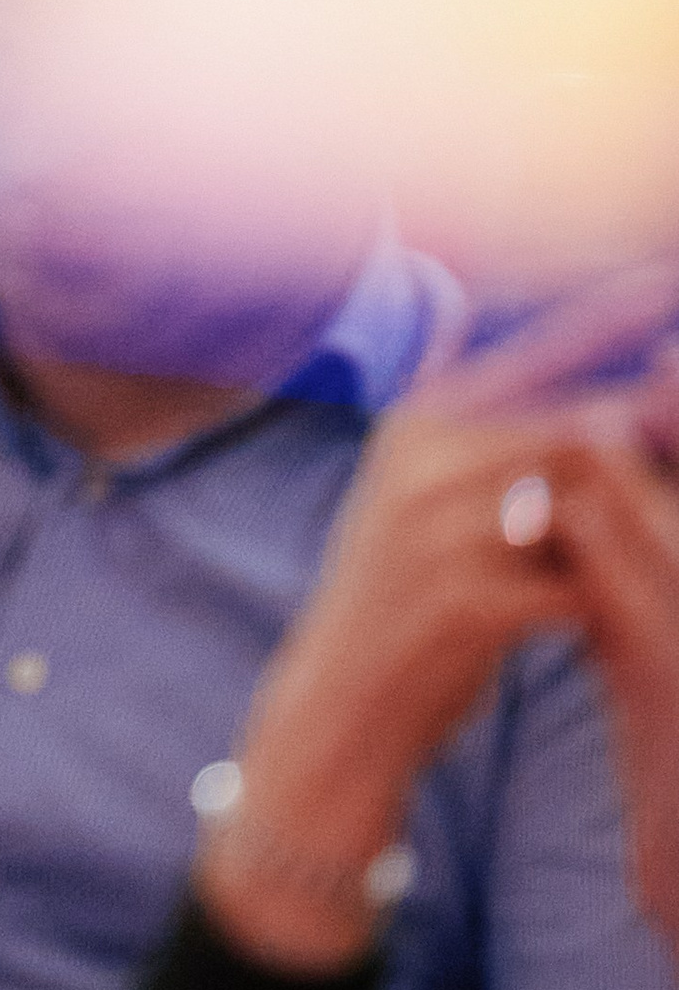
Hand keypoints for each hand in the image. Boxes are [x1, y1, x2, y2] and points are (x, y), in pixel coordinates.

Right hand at [200, 268, 678, 970]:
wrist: (342, 703)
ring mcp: (436, 532)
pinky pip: (571, 587)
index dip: (606, 320)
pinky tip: (599, 619)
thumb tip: (478, 307)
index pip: (532, 354)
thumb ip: (453, 405)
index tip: (662, 286)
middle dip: (645, 447)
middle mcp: (419, 464)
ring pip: (581, 508)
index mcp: (416, 424)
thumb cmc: (402, 590)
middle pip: (576, 431)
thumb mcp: (408, 482)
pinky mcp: (461, 602)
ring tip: (646, 556)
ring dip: (628, 535)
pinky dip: (598, 604)